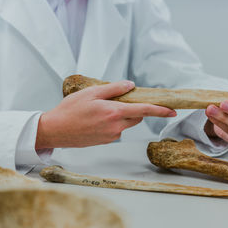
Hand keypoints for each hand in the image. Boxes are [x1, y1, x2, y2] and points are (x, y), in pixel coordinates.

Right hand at [35, 80, 175, 149]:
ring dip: (121, 115)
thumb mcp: (91, 92)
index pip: (144, 110)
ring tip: (100, 109)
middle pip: (136, 116)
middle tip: (118, 99)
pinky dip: (113, 122)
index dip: (160, 110)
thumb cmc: (70, 110)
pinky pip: (116, 130)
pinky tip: (96, 119)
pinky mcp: (105, 142)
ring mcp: (111, 136)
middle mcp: (116, 127)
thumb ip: (114, 89)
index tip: (173, 111)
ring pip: (126, 123)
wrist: (55, 130)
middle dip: (134, 107)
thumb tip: (131, 85)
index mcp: (114, 113)